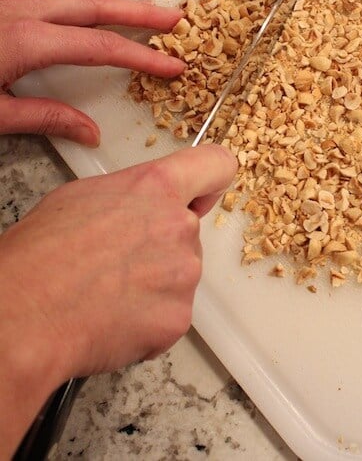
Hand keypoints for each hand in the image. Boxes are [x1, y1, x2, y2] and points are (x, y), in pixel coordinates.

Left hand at [0, 0, 184, 145]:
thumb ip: (42, 118)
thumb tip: (87, 131)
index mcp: (25, 40)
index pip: (101, 46)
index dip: (142, 56)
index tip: (170, 65)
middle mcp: (21, 13)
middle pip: (97, 5)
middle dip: (142, 12)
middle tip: (176, 18)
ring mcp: (11, 5)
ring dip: (119, 4)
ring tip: (149, 12)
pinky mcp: (3, 8)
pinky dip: (92, 5)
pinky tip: (100, 14)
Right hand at [0, 144, 236, 456]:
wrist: (24, 315)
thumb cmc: (41, 255)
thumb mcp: (85, 196)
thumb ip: (135, 194)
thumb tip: (149, 203)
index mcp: (157, 187)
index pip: (215, 165)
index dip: (210, 181)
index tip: (203, 194)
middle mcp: (180, 226)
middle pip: (189, 230)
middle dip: (163, 243)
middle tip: (120, 259)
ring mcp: (184, 274)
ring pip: (181, 273)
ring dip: (157, 282)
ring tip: (111, 292)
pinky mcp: (179, 317)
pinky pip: (173, 313)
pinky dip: (150, 318)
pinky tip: (116, 318)